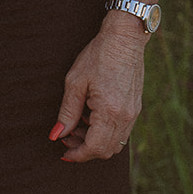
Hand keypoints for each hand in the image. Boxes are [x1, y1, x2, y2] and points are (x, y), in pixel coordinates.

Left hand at [49, 16, 145, 161]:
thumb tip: (57, 134)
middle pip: (106, 150)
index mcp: (110, 112)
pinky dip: (105, 131)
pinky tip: (92, 115)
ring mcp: (133, 113)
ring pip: (115, 143)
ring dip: (95, 141)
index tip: (63, 152)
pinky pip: (121, 131)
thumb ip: (67, 111)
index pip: (95, 148)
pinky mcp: (135, 108)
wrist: (125, 39)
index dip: (77, 154)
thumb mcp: (75, 81)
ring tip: (77, 123)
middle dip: (85, 149)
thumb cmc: (98, 55)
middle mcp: (125, 117)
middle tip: (66, 136)